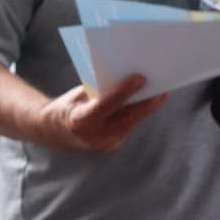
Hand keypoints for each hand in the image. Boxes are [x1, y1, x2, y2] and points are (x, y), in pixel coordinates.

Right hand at [40, 74, 168, 151]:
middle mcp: (93, 136)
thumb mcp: (79, 95)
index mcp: (79, 121)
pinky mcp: (113, 144)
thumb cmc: (70, 105)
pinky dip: (140, 113)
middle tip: (163, 90)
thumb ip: (100, 90)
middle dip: (146, 105)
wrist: (57, 132)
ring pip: (131, 124)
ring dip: (147, 108)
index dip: (122, 92)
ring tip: (162, 93)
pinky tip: (152, 102)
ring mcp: (104, 144)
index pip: (104, 106)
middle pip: (125, 119)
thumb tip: (127, 76)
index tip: (139, 78)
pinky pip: (129, 126)